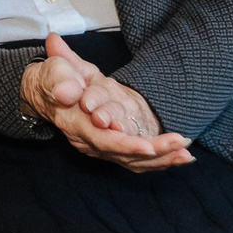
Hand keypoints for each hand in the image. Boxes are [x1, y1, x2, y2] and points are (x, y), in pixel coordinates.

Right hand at [20, 34, 192, 171]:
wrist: (46, 92)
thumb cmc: (53, 78)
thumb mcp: (53, 71)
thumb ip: (60, 78)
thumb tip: (68, 91)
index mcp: (75, 123)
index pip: (103, 140)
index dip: (126, 145)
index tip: (148, 146)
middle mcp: (89, 141)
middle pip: (123, 154)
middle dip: (154, 152)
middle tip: (180, 143)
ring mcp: (100, 147)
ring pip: (133, 161)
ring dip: (162, 159)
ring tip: (186, 155)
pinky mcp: (112, 147)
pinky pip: (137, 160)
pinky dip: (160, 161)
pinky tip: (181, 158)